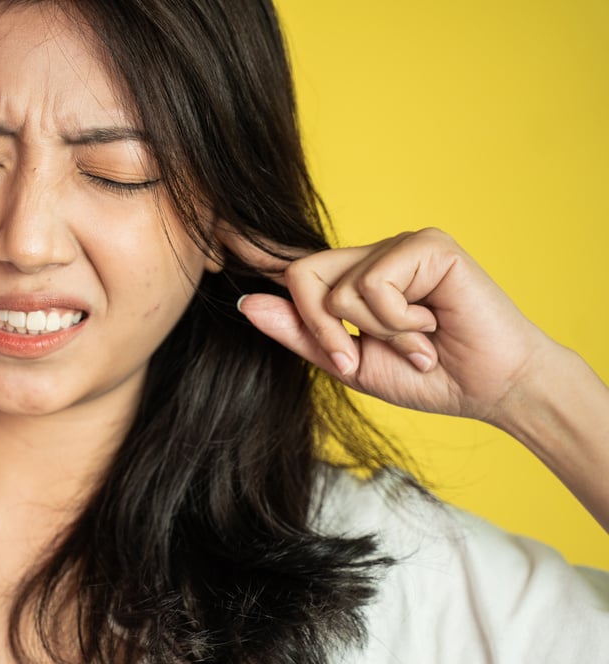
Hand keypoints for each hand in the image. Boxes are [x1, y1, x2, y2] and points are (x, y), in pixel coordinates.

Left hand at [227, 228, 558, 427]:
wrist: (491, 388)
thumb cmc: (426, 377)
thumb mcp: (349, 363)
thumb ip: (301, 334)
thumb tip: (246, 303)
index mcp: (350, 280)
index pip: (293, 263)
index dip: (253, 250)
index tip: (215, 234)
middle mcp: (370, 255)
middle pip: (301, 275)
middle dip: (320, 330)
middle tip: (357, 361)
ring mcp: (398, 245)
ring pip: (336, 287)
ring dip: (374, 333)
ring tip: (416, 343)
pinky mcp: (427, 244)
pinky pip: (374, 285)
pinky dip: (398, 322)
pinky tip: (432, 325)